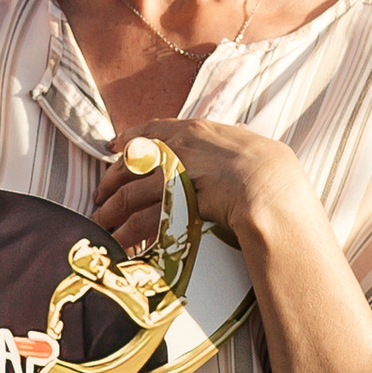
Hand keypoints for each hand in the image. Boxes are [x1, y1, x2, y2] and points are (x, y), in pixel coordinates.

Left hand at [90, 116, 301, 259]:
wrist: (271, 186)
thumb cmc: (271, 167)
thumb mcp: (251, 143)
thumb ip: (236, 141)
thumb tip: (242, 136)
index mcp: (195, 131)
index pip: (152, 129)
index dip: (128, 138)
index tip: (113, 146)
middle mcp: (176, 150)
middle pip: (130, 163)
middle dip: (111, 181)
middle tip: (100, 196)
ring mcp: (171, 176)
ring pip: (129, 194)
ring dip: (112, 212)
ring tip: (102, 226)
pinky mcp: (170, 205)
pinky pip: (141, 221)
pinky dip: (128, 233)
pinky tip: (121, 243)